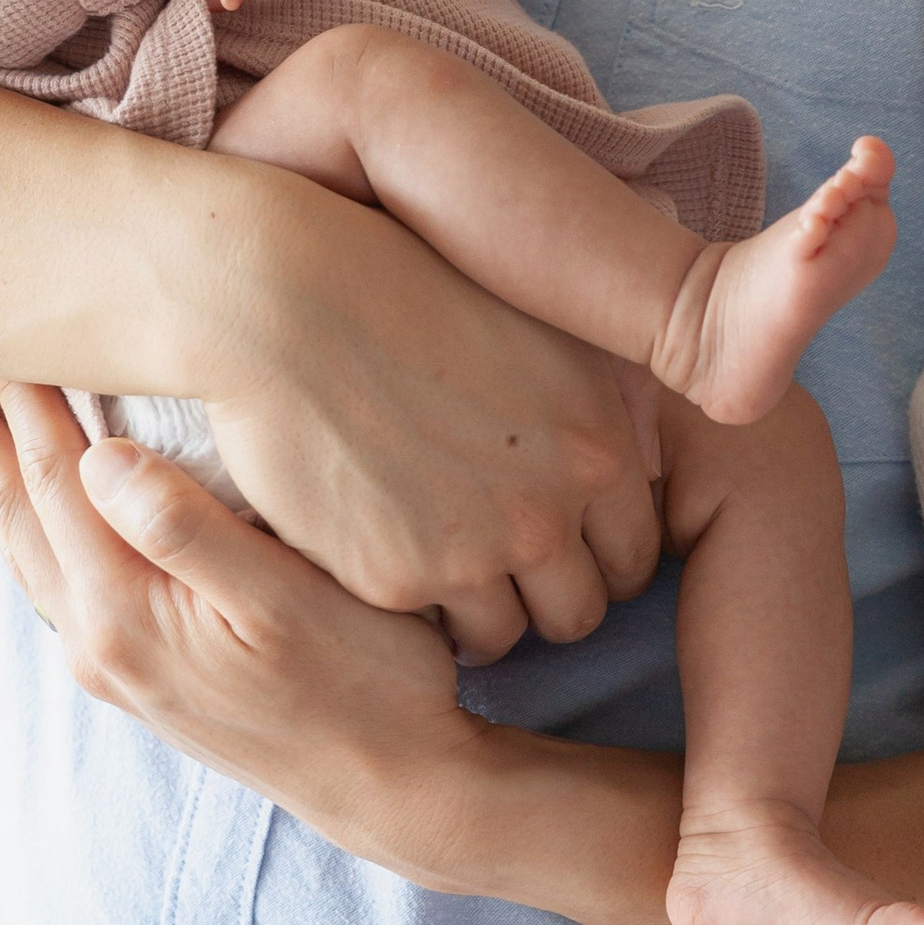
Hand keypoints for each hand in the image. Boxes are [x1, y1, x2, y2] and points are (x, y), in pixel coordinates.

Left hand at [0, 378, 492, 864]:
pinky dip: (24, 511)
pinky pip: (50, 569)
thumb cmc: (367, 682)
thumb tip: (100, 457)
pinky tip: (29, 487)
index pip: (55, 475)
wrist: (391, 788)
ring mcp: (108, 660)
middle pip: (12, 507)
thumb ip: (189, 530)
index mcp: (126, 613)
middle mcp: (97, 640)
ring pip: (22, 542)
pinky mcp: (132, 668)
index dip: (17, 390)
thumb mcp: (292, 602)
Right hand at [175, 173, 665, 655]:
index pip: (634, 553)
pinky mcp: (396, 580)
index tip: (556, 539)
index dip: (596, 553)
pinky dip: (414, 609)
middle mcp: (549, 508)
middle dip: (546, 595)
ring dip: (481, 612)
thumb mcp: (541, 326)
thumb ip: (602, 409)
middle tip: (499, 561)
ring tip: (439, 561)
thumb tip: (634, 468)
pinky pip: (427, 634)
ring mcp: (474, 552)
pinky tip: (388, 551)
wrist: (289, 299)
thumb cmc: (411, 287)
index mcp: (597, 446)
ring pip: (506, 637)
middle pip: (580, 611)